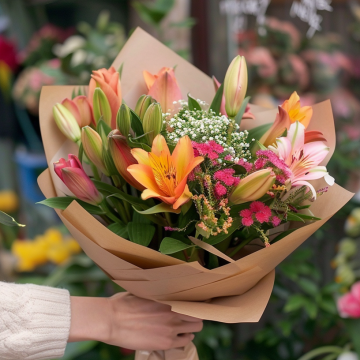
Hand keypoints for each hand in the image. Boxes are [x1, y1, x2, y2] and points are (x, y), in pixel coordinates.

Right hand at [68, 292, 202, 350]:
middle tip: (188, 316)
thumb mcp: (141, 292)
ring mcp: (171, 327)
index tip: (193, 303)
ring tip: (183, 327)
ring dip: (190, 327)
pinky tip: (178, 336)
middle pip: (198, 314)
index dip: (194, 302)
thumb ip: (155, 292)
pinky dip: (184, 339)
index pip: (193, 298)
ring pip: (196, 328)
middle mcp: (174, 310)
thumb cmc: (122, 304)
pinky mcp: (166, 342)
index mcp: (168, 296)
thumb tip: (156, 287)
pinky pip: (185, 341)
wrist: (111, 321)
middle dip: (195, 315)